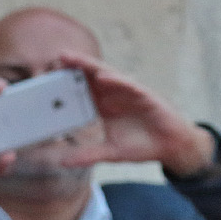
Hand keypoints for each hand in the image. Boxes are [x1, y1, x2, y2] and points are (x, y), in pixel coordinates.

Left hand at [51, 52, 214, 175]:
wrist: (170, 147)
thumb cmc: (142, 145)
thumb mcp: (110, 152)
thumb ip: (88, 155)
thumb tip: (63, 163)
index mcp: (105, 107)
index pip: (84, 90)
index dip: (69, 82)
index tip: (50, 75)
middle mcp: (116, 96)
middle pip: (93, 78)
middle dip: (77, 66)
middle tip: (58, 56)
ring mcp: (131, 94)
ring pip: (109, 76)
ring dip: (92, 67)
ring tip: (75, 59)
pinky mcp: (146, 96)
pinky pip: (129, 86)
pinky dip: (116, 80)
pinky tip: (103, 77)